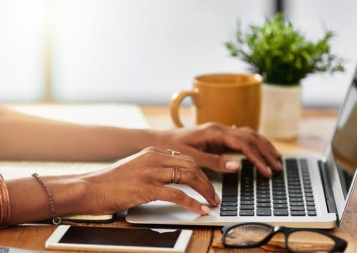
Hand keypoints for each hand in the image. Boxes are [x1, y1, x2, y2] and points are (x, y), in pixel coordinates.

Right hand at [82, 147, 219, 215]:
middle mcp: (154, 158)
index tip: (208, 184)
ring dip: (205, 191)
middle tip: (214, 195)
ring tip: (212, 202)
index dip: (202, 172)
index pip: (186, 159)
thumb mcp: (136, 167)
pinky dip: (193, 203)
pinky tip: (200, 209)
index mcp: (153, 152)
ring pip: (189, 177)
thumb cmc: (111, 181)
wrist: (90, 187)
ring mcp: (151, 172)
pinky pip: (178, 195)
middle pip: (192, 166)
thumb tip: (174, 178)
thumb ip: (155, 168)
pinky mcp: (146, 187)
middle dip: (207, 182)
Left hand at [154, 123, 281, 176]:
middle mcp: (220, 128)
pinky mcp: (217, 136)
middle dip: (266, 152)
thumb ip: (214, 162)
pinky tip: (259, 148)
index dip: (257, 158)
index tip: (267, 171)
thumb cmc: (171, 148)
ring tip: (275, 158)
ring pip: (248, 135)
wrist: (159, 141)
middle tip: (278, 167)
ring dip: (263, 146)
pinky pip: (241, 137)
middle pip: (250, 137)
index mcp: (214, 132)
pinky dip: (253, 143)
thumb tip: (237, 167)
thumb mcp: (191, 157)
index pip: (244, 143)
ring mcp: (219, 131)